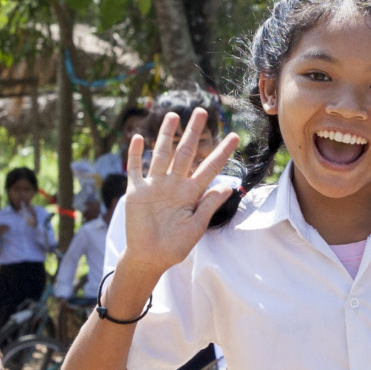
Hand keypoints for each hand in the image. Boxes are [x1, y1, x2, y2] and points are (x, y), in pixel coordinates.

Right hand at [119, 106, 240, 281]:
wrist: (149, 258)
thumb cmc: (174, 247)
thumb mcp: (196, 227)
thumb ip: (209, 205)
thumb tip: (228, 186)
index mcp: (191, 193)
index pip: (209, 168)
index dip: (222, 153)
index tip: (234, 137)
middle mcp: (174, 185)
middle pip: (185, 152)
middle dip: (193, 132)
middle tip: (202, 111)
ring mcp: (154, 186)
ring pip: (161, 154)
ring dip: (166, 135)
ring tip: (173, 115)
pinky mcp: (136, 191)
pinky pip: (136, 169)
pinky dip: (136, 154)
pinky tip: (139, 138)